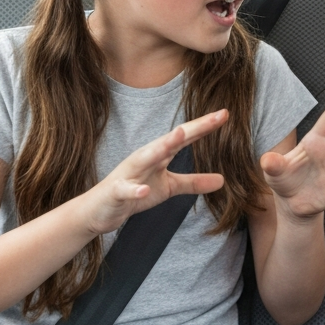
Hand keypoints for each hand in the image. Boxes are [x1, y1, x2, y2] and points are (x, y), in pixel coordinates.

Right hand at [78, 110, 228, 235]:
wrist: (99, 210)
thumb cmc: (135, 192)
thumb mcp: (169, 187)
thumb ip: (193, 182)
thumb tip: (223, 180)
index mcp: (158, 154)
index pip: (185, 137)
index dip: (205, 126)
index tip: (225, 113)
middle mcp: (145, 157)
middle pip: (171, 140)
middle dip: (192, 128)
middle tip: (215, 117)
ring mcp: (129, 174)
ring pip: (146, 157)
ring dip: (161, 146)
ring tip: (179, 135)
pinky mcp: (116, 192)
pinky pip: (126, 190)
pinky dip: (135, 190)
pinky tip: (144, 191)